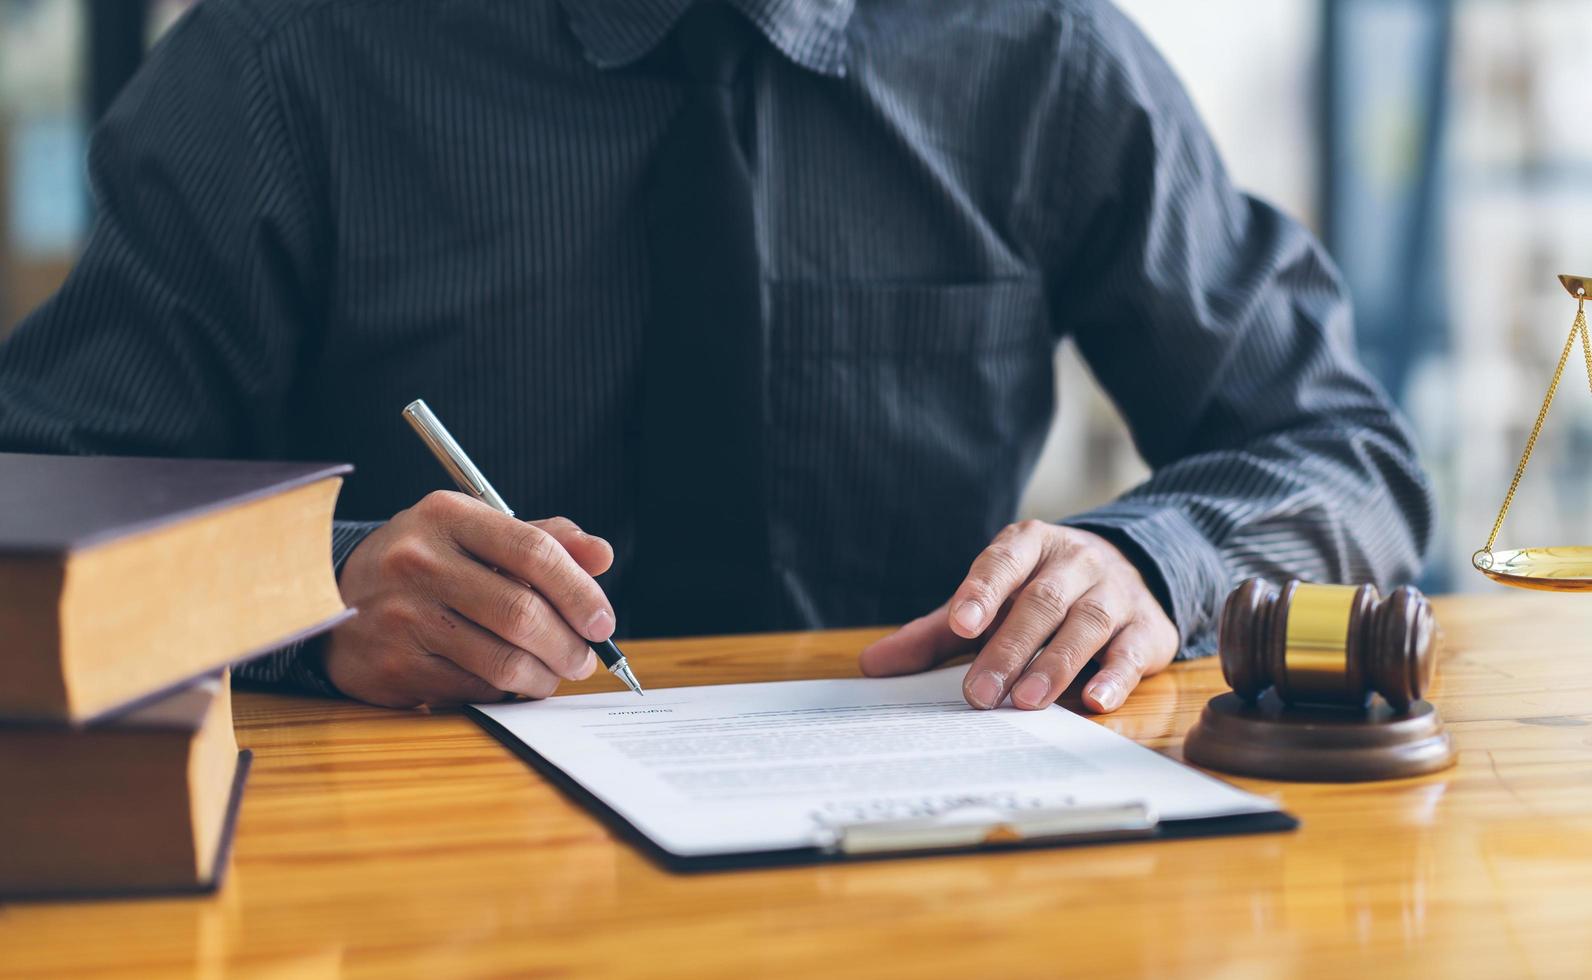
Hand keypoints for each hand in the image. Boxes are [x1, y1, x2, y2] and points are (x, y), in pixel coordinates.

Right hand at [322, 491, 616, 707]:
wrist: (330, 596)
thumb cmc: (424, 563)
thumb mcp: (474, 533)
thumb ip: (542, 539)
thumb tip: (601, 555)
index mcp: (447, 516)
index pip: (533, 550)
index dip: (580, 591)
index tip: (603, 621)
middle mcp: (418, 562)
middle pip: (522, 613)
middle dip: (569, 645)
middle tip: (585, 659)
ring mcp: (401, 617)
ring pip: (502, 660)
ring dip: (544, 676)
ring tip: (555, 674)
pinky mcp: (393, 667)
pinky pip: (474, 688)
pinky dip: (505, 690)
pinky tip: (509, 681)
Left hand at [858, 522, 1177, 712]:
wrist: (1126, 571)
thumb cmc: (1038, 594)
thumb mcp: (987, 603)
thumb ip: (935, 633)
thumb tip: (872, 664)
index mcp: (1028, 546)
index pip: (1002, 563)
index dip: (982, 591)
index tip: (961, 623)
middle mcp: (1074, 562)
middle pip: (1040, 602)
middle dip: (1009, 648)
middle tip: (980, 693)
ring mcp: (1115, 593)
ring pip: (1085, 623)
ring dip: (1056, 664)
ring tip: (1027, 700)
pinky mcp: (1147, 628)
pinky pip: (1132, 650)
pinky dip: (1116, 676)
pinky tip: (1096, 700)